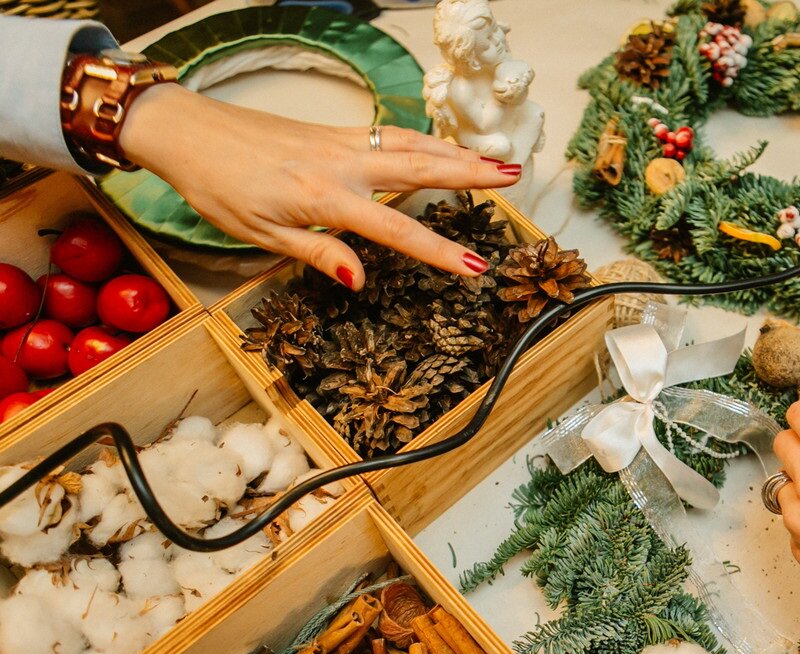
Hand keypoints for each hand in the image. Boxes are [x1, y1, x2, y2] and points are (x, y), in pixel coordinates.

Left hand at [119, 85, 522, 289]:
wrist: (188, 132)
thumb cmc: (218, 188)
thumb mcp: (261, 235)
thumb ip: (318, 252)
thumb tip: (361, 279)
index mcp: (325, 198)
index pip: (396, 228)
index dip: (438, 251)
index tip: (475, 267)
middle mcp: (343, 165)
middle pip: (421, 169)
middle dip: (471, 175)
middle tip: (515, 179)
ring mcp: (341, 143)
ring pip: (412, 145)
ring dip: (457, 152)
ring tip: (497, 161)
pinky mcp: (334, 132)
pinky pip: (391, 135)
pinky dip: (425, 139)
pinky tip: (442, 146)